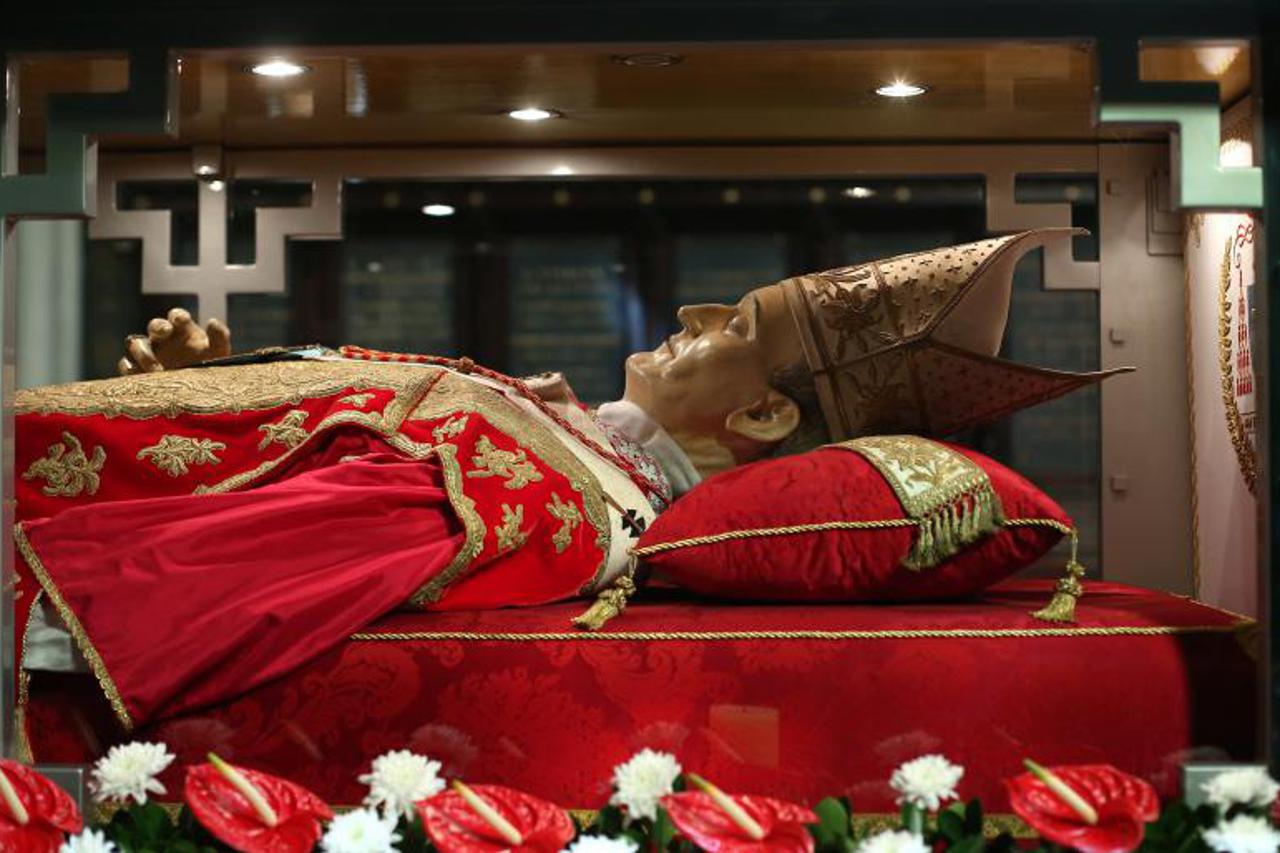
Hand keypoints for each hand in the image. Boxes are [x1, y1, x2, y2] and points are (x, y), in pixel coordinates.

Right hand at [117, 308, 231, 374]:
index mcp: (183, 330)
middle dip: (158, 327)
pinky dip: (130, 368)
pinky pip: (126, 364)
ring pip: (136, 343)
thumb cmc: (209, 365)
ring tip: (157, 368)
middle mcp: (163, 338)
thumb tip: (212, 322)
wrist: (199, 390)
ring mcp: (148, 352)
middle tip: (164, 332)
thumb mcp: (219, 353)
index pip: (178, 316)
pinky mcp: (137, 368)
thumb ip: (219, 337)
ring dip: (143, 352)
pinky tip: (139, 376)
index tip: (180, 320)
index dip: (177, 316)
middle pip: (154, 326)